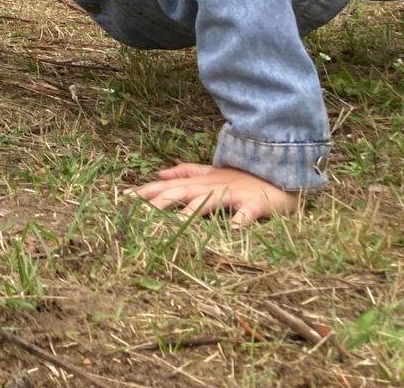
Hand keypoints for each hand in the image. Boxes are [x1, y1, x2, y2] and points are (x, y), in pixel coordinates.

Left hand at [134, 162, 301, 225]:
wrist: (280, 173)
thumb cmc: (242, 178)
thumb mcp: (211, 174)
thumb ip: (186, 173)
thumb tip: (159, 173)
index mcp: (200, 183)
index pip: (168, 186)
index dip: (146, 192)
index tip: (124, 201)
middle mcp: (212, 187)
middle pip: (181, 193)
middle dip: (159, 203)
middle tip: (138, 215)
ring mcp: (233, 195)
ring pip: (209, 202)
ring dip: (191, 212)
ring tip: (174, 224)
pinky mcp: (255, 205)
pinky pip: (247, 215)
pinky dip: (239, 222)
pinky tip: (231, 231)